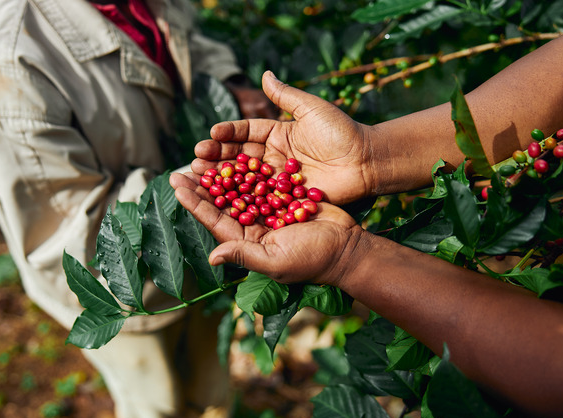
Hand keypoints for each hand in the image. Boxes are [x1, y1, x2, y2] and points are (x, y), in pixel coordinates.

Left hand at [170, 172, 364, 285]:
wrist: (348, 247)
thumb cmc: (312, 260)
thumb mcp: (276, 261)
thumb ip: (244, 255)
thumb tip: (212, 258)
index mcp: (246, 241)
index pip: (214, 220)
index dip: (195, 202)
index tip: (177, 184)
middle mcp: (254, 226)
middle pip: (222, 202)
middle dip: (203, 185)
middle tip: (184, 166)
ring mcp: (269, 211)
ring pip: (239, 188)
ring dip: (222, 173)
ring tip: (205, 155)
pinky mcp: (284, 198)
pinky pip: (262, 180)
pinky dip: (249, 168)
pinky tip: (235, 152)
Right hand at [195, 71, 379, 204]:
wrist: (366, 161)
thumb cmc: (342, 132)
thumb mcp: (312, 109)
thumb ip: (286, 95)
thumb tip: (265, 73)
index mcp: (278, 134)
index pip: (246, 132)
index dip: (228, 133)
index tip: (211, 133)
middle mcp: (274, 156)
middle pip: (239, 157)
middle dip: (217, 157)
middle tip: (196, 158)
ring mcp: (278, 179)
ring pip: (244, 178)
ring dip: (222, 178)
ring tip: (200, 176)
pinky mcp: (285, 198)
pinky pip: (260, 197)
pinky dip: (241, 198)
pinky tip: (222, 199)